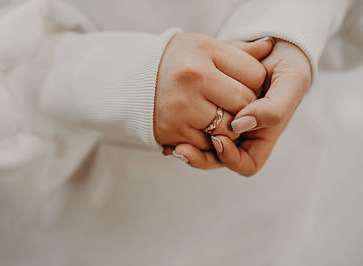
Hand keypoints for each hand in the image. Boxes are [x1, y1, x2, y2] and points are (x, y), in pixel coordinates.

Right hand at [154, 33, 273, 149]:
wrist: (132, 80)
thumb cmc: (177, 62)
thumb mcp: (205, 47)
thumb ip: (239, 51)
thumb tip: (269, 46)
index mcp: (204, 50)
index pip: (254, 75)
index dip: (255, 83)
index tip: (241, 83)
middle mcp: (192, 77)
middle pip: (245, 103)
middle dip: (244, 107)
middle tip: (231, 102)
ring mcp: (181, 106)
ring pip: (228, 128)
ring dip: (228, 127)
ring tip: (216, 114)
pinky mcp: (171, 131)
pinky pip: (206, 145)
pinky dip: (207, 140)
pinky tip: (198, 125)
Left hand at [168, 40, 311, 174]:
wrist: (275, 45)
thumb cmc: (289, 67)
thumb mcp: (291, 84)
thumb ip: (274, 109)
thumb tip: (240, 125)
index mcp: (261, 136)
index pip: (246, 163)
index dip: (232, 158)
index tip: (218, 141)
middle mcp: (241, 134)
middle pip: (219, 159)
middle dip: (200, 157)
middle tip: (180, 150)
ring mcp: (224, 121)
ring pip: (203, 144)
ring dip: (187, 147)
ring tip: (171, 146)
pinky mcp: (208, 105)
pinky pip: (194, 123)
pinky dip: (181, 127)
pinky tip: (167, 131)